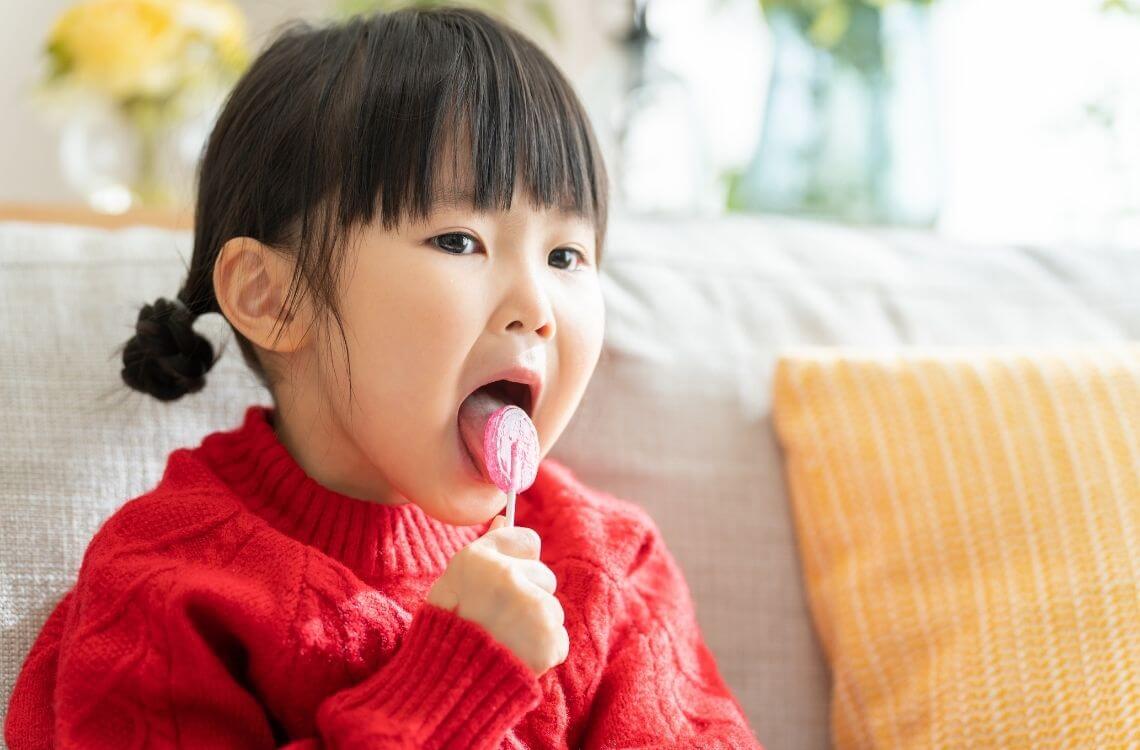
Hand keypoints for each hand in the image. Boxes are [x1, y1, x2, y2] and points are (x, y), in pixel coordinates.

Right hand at [426, 515, 568, 675]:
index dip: (519, 562)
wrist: (445, 687)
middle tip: (500, 620)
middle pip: (544, 575)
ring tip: (505, 642)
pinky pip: (558, 640)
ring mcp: (533, 608)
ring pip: (552, 609)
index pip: (528, 540)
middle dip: (529, 596)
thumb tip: (503, 517)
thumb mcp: (452, 582)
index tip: (507, 581)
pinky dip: (543, 652)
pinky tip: (517, 658)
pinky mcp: (550, 640)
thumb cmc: (445, 632)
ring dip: (536, 626)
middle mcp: (509, 577)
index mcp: (481, 558)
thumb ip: (486, 549)